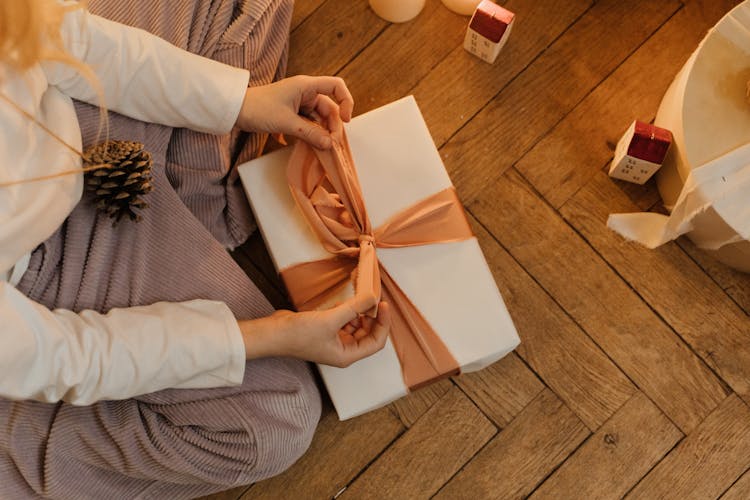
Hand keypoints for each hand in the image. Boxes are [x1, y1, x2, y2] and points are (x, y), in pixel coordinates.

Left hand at [236, 75, 353, 148]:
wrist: (235, 110)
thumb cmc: (258, 108)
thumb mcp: (286, 123)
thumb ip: (310, 134)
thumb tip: (329, 144)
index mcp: (306, 86)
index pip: (336, 86)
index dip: (346, 101)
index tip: (345, 120)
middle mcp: (305, 92)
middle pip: (330, 107)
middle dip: (333, 125)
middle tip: (331, 144)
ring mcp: (299, 103)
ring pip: (319, 117)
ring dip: (322, 132)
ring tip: (322, 147)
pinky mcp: (293, 113)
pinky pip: (309, 123)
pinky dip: (312, 133)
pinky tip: (311, 144)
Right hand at [239, 296, 390, 367]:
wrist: (274, 333)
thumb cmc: (297, 335)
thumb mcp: (330, 320)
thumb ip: (354, 308)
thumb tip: (373, 298)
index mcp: (347, 355)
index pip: (376, 342)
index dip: (383, 324)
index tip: (383, 305)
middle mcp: (343, 350)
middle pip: (368, 333)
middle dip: (371, 316)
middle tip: (372, 298)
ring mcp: (334, 340)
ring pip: (356, 326)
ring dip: (358, 312)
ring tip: (356, 299)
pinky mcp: (326, 330)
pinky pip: (344, 320)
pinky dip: (346, 311)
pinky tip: (342, 303)